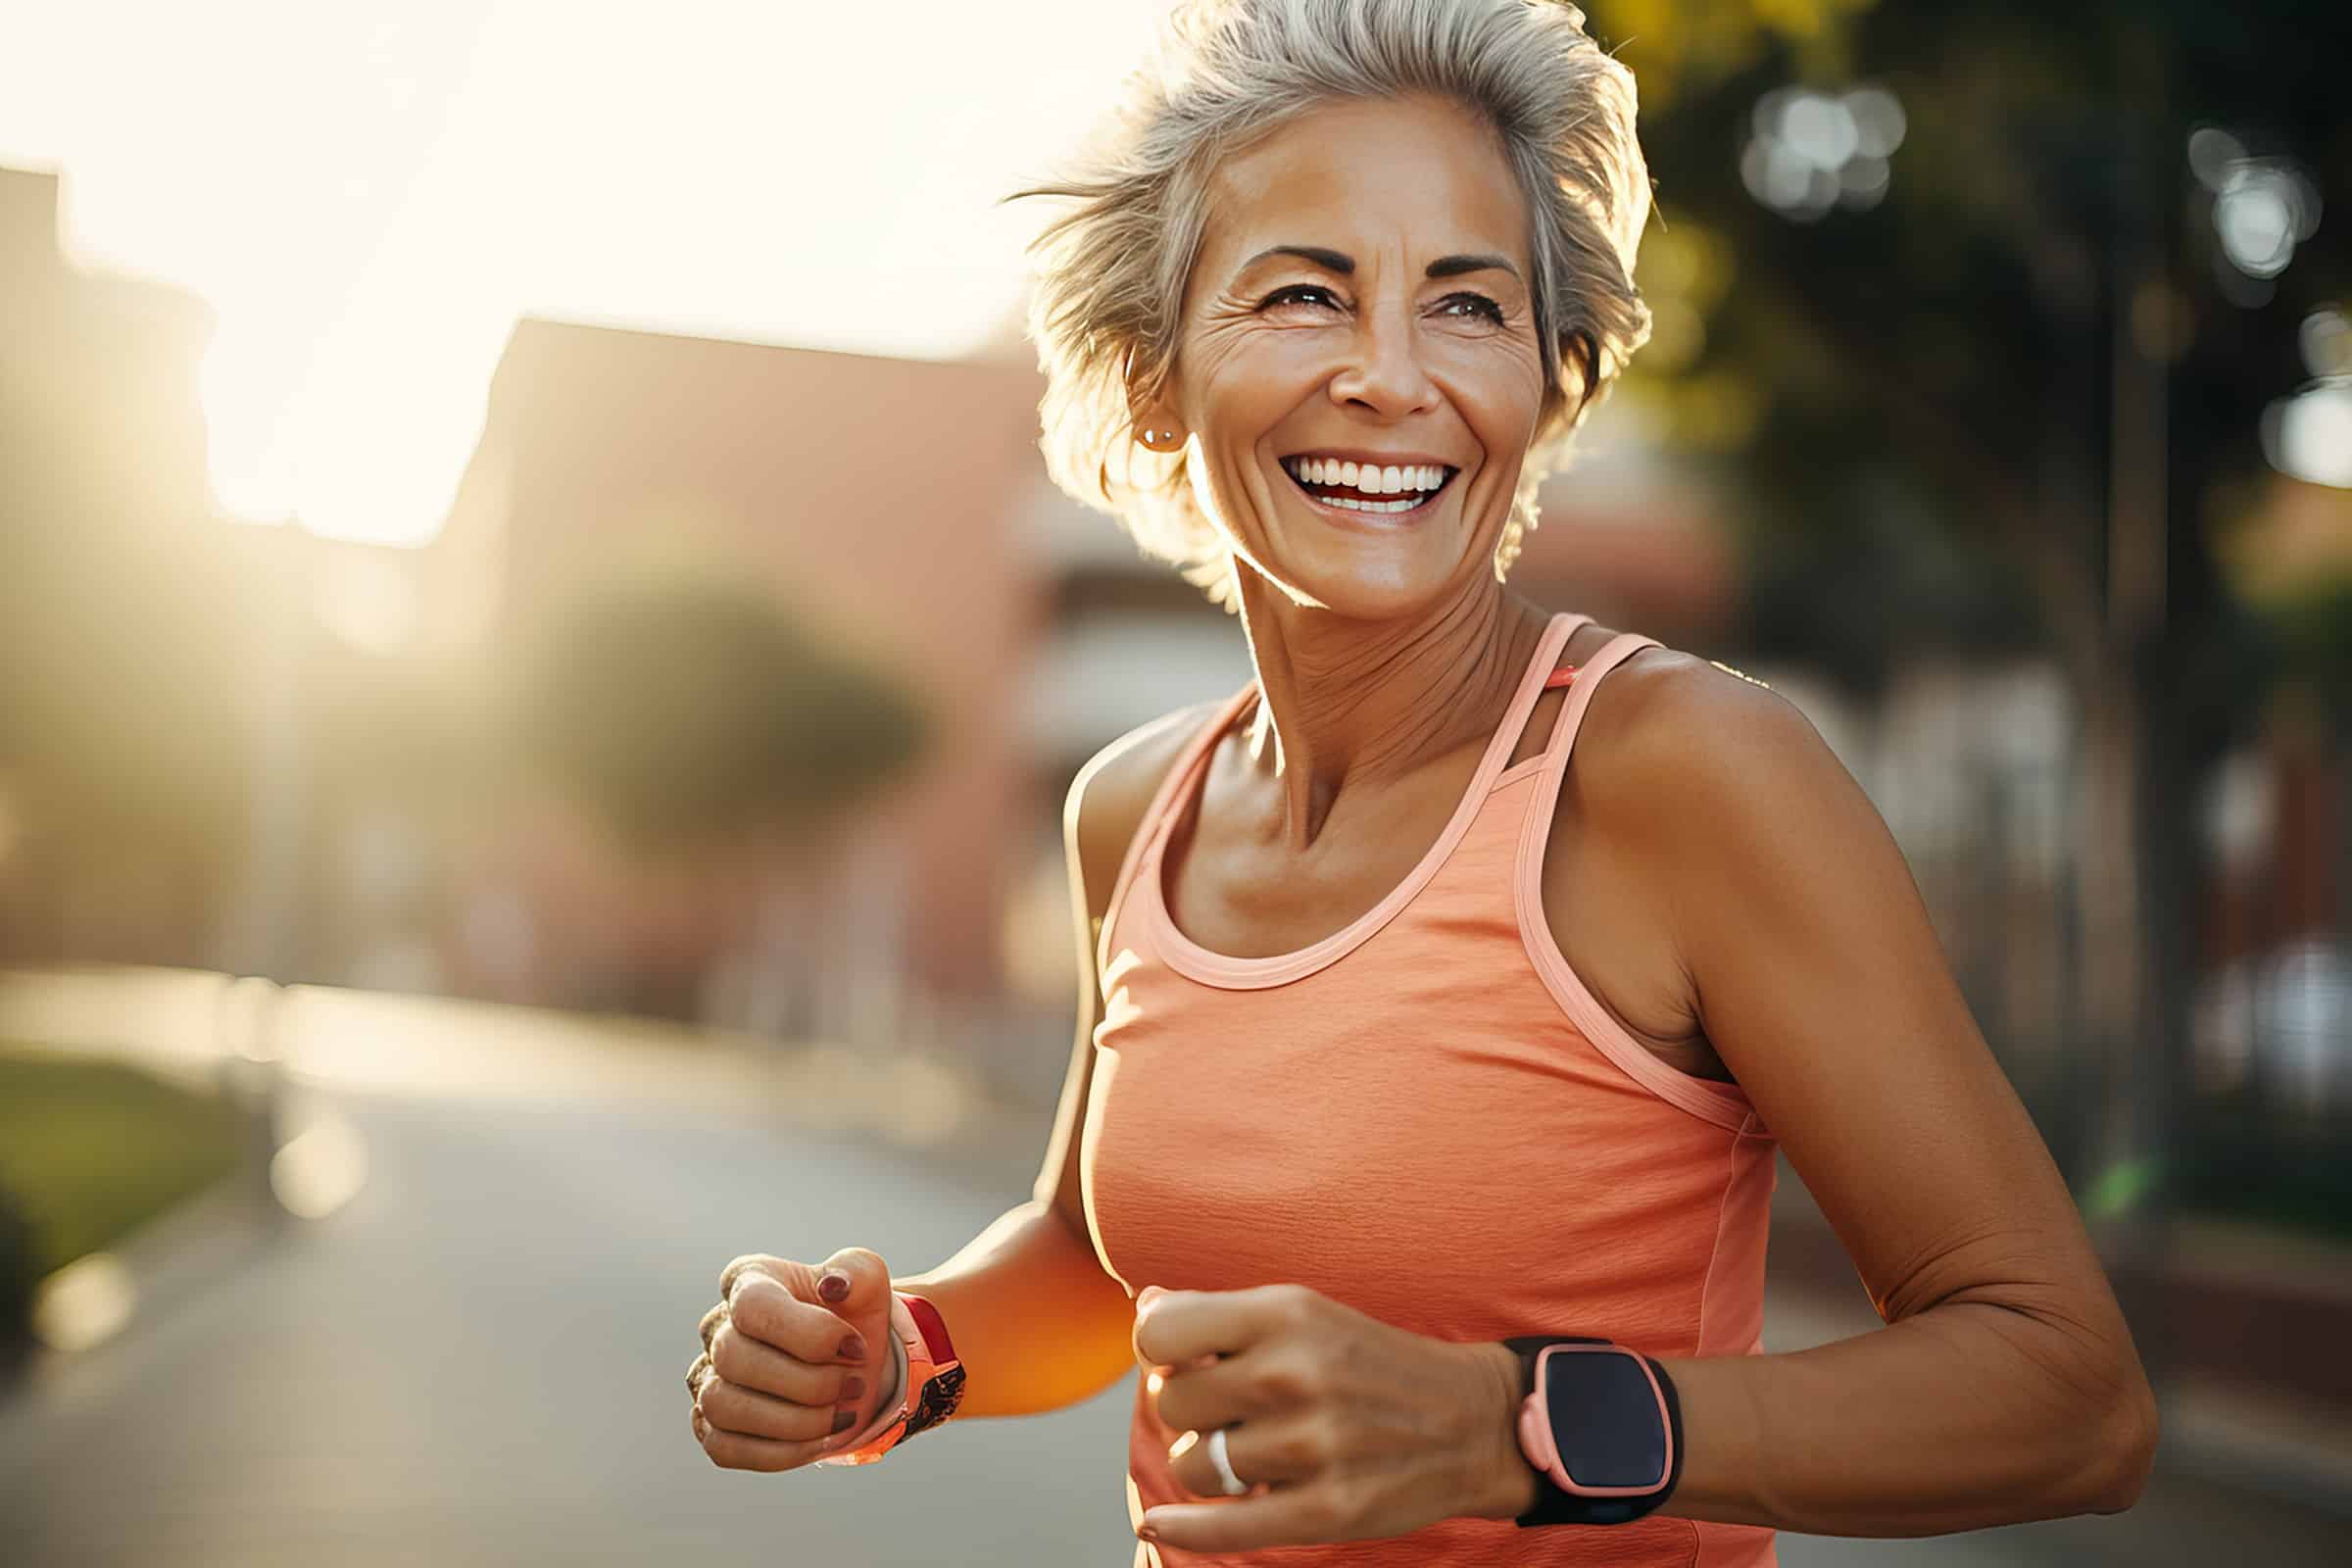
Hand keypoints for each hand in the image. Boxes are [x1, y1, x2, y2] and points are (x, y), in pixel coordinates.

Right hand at [686, 1247, 897, 1471]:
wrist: (854, 1362)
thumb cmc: (853, 1314)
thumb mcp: (867, 1282)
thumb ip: (856, 1271)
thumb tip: (832, 1286)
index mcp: (747, 1281)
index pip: (754, 1307)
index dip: (811, 1334)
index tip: (856, 1346)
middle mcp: (716, 1329)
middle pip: (735, 1360)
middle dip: (810, 1383)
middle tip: (855, 1385)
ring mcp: (707, 1379)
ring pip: (724, 1407)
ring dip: (796, 1422)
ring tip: (841, 1414)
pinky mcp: (712, 1427)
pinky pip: (726, 1450)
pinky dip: (782, 1452)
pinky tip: (823, 1441)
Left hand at [1132, 1283, 1530, 1551]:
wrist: (1471, 1421)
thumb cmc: (1368, 1361)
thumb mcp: (1304, 1312)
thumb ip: (1220, 1312)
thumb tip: (1144, 1306)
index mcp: (1286, 1313)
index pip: (1159, 1333)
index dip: (1159, 1351)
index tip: (1185, 1361)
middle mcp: (1295, 1374)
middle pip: (1173, 1403)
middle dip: (1190, 1410)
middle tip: (1230, 1411)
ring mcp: (1312, 1445)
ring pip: (1195, 1466)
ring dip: (1209, 1464)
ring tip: (1251, 1451)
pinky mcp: (1327, 1509)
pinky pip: (1225, 1526)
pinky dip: (1183, 1531)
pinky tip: (1158, 1526)